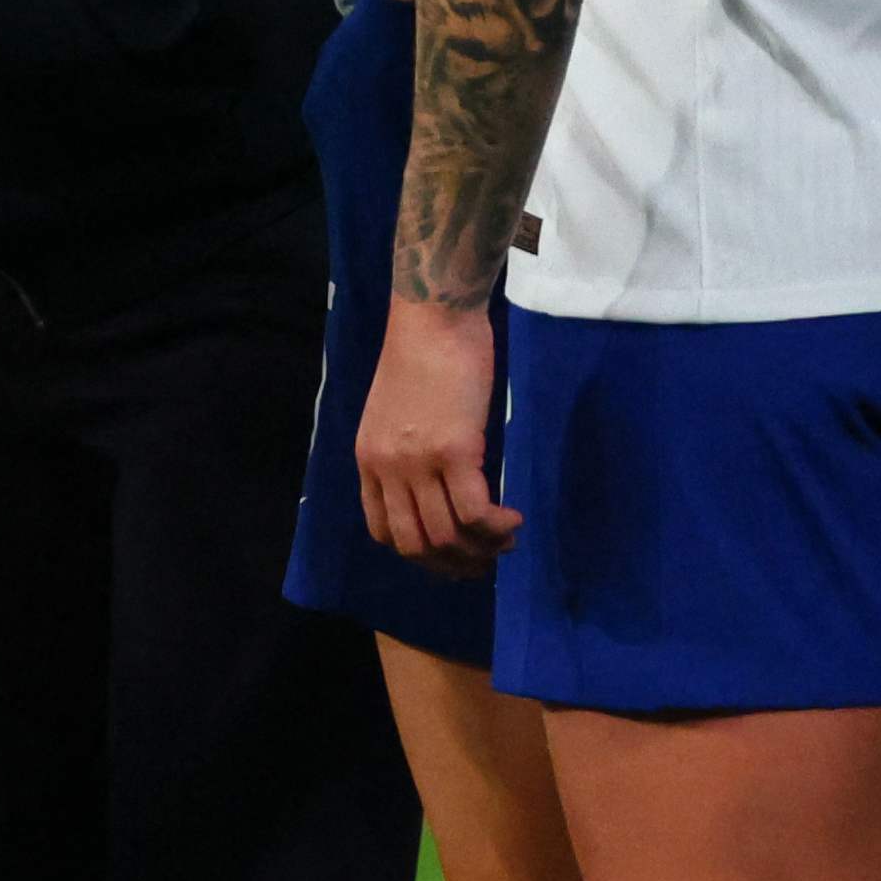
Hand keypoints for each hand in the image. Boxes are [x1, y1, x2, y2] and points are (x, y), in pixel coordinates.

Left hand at [356, 298, 517, 574]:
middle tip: (485, 560)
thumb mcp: (396, 413)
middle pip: (416, 544)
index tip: (451, 551)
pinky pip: (474, 512)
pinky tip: (512, 520)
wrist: (433, 317)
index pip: (383, 530)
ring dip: (480, 550)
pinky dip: (495, 527)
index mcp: (368, 460)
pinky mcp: (453, 451)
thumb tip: (438, 485)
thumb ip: (406, 451)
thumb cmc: (422, 355)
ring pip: (446, 535)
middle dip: (453, 563)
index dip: (420, 553)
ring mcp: (417, 462)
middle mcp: (387, 468)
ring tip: (505, 540)